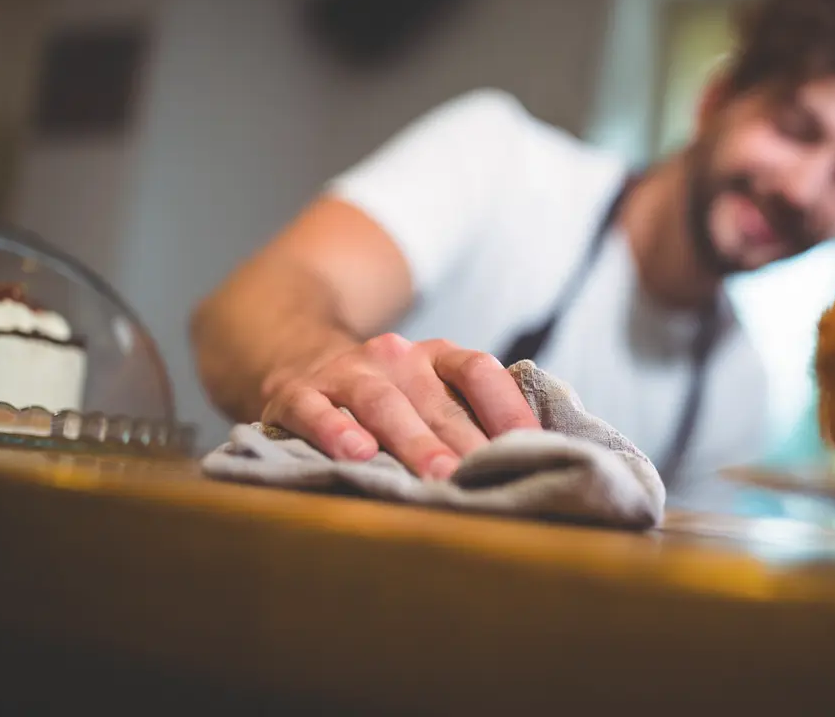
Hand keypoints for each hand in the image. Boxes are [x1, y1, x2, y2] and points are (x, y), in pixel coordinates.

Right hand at [261, 334, 539, 478]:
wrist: (297, 360)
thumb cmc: (387, 398)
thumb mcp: (428, 392)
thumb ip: (470, 417)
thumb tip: (537, 457)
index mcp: (436, 357)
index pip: (479, 371)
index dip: (507, 407)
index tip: (532, 445)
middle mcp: (395, 357)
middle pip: (436, 400)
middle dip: (464, 441)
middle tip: (485, 477)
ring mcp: (346, 372)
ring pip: (382, 403)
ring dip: (413, 441)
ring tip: (437, 475)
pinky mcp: (297, 394)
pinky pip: (315, 410)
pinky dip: (334, 429)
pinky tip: (356, 454)